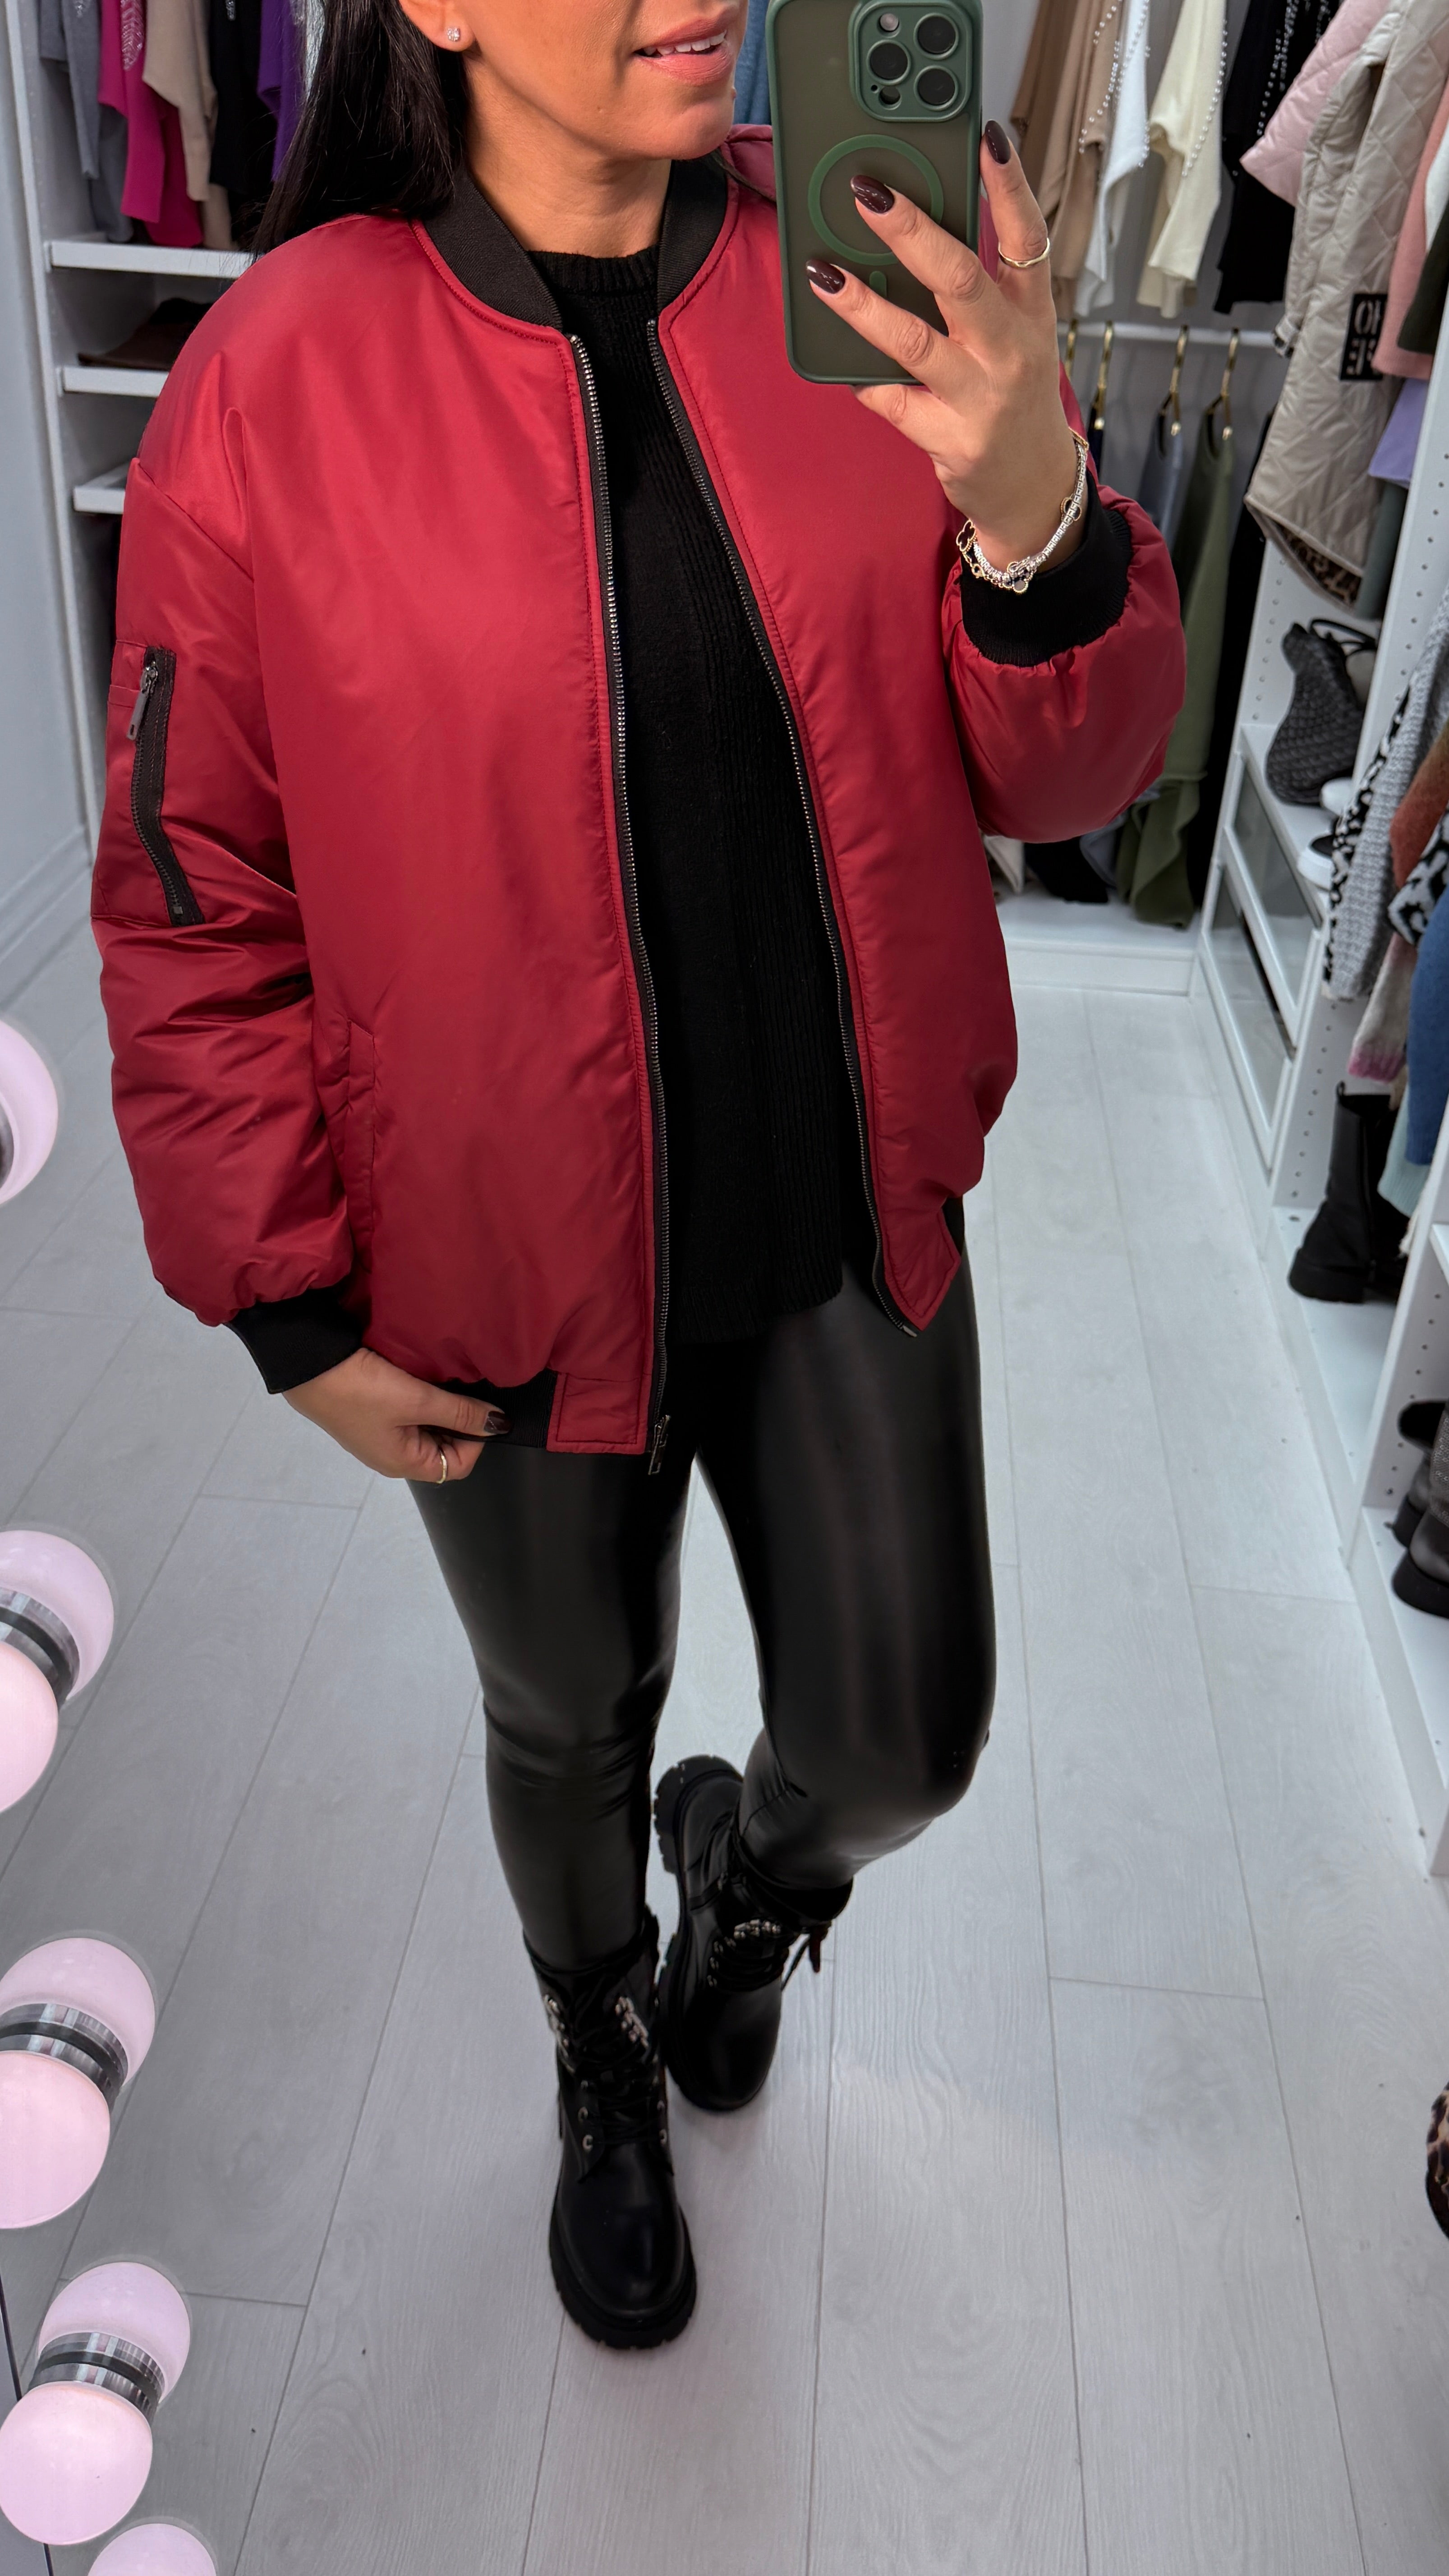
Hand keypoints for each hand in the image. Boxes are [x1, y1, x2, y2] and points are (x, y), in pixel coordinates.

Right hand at [284, 1344, 506, 1482]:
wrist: (307, 1364)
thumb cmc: (360, 1390)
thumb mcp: (417, 1400)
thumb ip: (460, 1412)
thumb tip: (500, 1424)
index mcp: (405, 1463)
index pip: (459, 1465)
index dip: (477, 1439)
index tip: (480, 1408)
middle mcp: (393, 1456)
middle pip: (444, 1447)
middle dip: (459, 1421)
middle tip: (465, 1389)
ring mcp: (380, 1435)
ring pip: (427, 1427)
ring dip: (440, 1407)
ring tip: (446, 1381)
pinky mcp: (371, 1414)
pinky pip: (408, 1413)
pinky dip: (421, 1398)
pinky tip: (422, 1377)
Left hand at [806, 121, 1082, 571]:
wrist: (1033, 489)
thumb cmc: (1013, 398)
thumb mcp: (1015, 336)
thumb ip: (979, 290)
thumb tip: (913, 231)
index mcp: (1031, 313)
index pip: (1027, 237)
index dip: (1010, 184)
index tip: (988, 135)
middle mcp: (1010, 350)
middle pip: (960, 278)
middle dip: (912, 230)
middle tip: (867, 192)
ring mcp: (980, 397)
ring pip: (915, 341)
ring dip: (863, 304)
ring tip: (823, 272)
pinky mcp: (950, 439)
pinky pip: (891, 400)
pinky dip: (861, 377)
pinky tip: (837, 360)